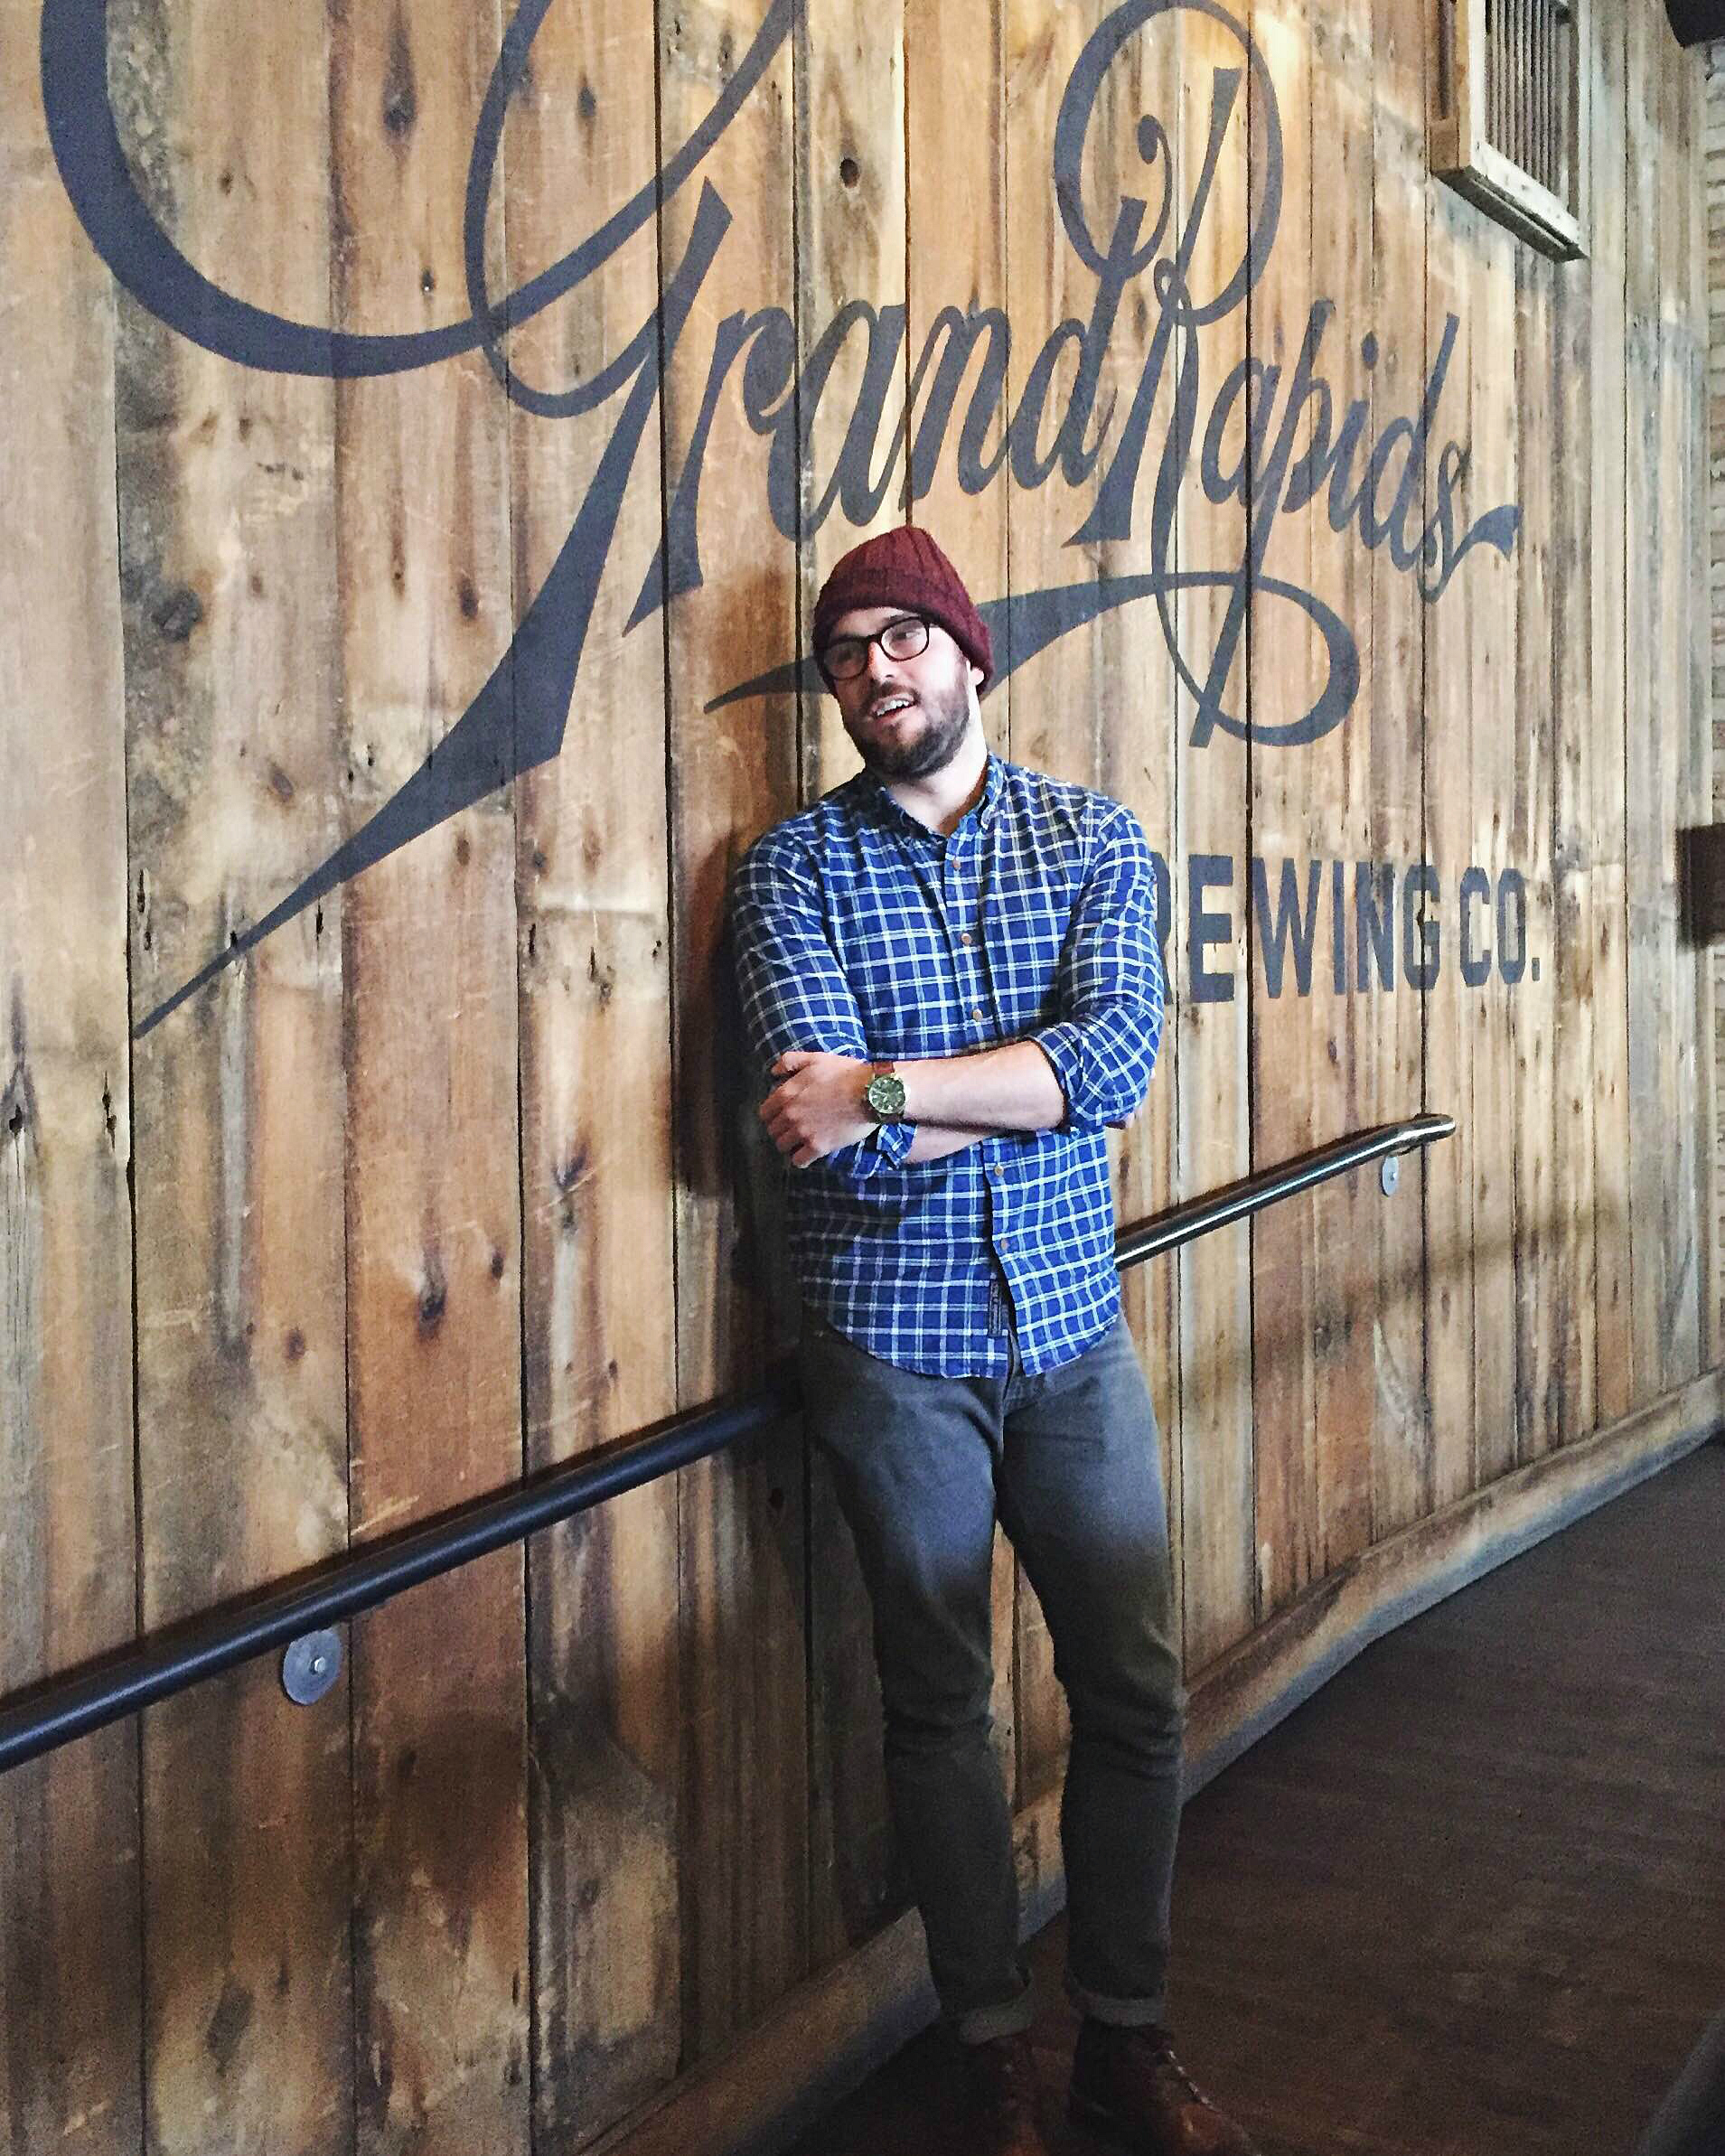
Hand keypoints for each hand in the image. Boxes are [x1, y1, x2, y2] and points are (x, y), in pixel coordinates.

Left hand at [760, 1051, 873, 1166]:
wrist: (871, 1092)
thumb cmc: (845, 1072)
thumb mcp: (815, 1059)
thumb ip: (790, 1062)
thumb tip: (772, 1072)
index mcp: (786, 1094)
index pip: (765, 1113)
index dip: (772, 1115)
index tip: (782, 1116)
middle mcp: (790, 1114)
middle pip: (772, 1131)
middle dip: (781, 1130)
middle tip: (793, 1129)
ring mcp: (803, 1132)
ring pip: (782, 1146)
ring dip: (790, 1145)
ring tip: (801, 1141)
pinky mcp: (818, 1146)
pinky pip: (798, 1161)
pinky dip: (801, 1159)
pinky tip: (808, 1153)